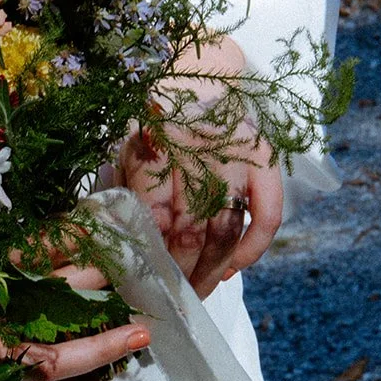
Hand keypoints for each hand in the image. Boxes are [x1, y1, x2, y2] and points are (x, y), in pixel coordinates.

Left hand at [117, 108, 282, 300]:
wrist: (202, 82)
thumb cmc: (155, 125)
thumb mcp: (128, 151)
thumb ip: (121, 194)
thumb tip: (112, 248)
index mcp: (157, 145)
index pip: (155, 216)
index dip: (152, 256)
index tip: (145, 283)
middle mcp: (200, 149)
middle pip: (191, 229)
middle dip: (181, 273)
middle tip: (173, 298)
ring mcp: (238, 155)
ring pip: (228, 229)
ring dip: (214, 269)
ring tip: (200, 291)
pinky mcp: (267, 159)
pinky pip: (268, 216)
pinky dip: (252, 249)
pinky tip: (233, 268)